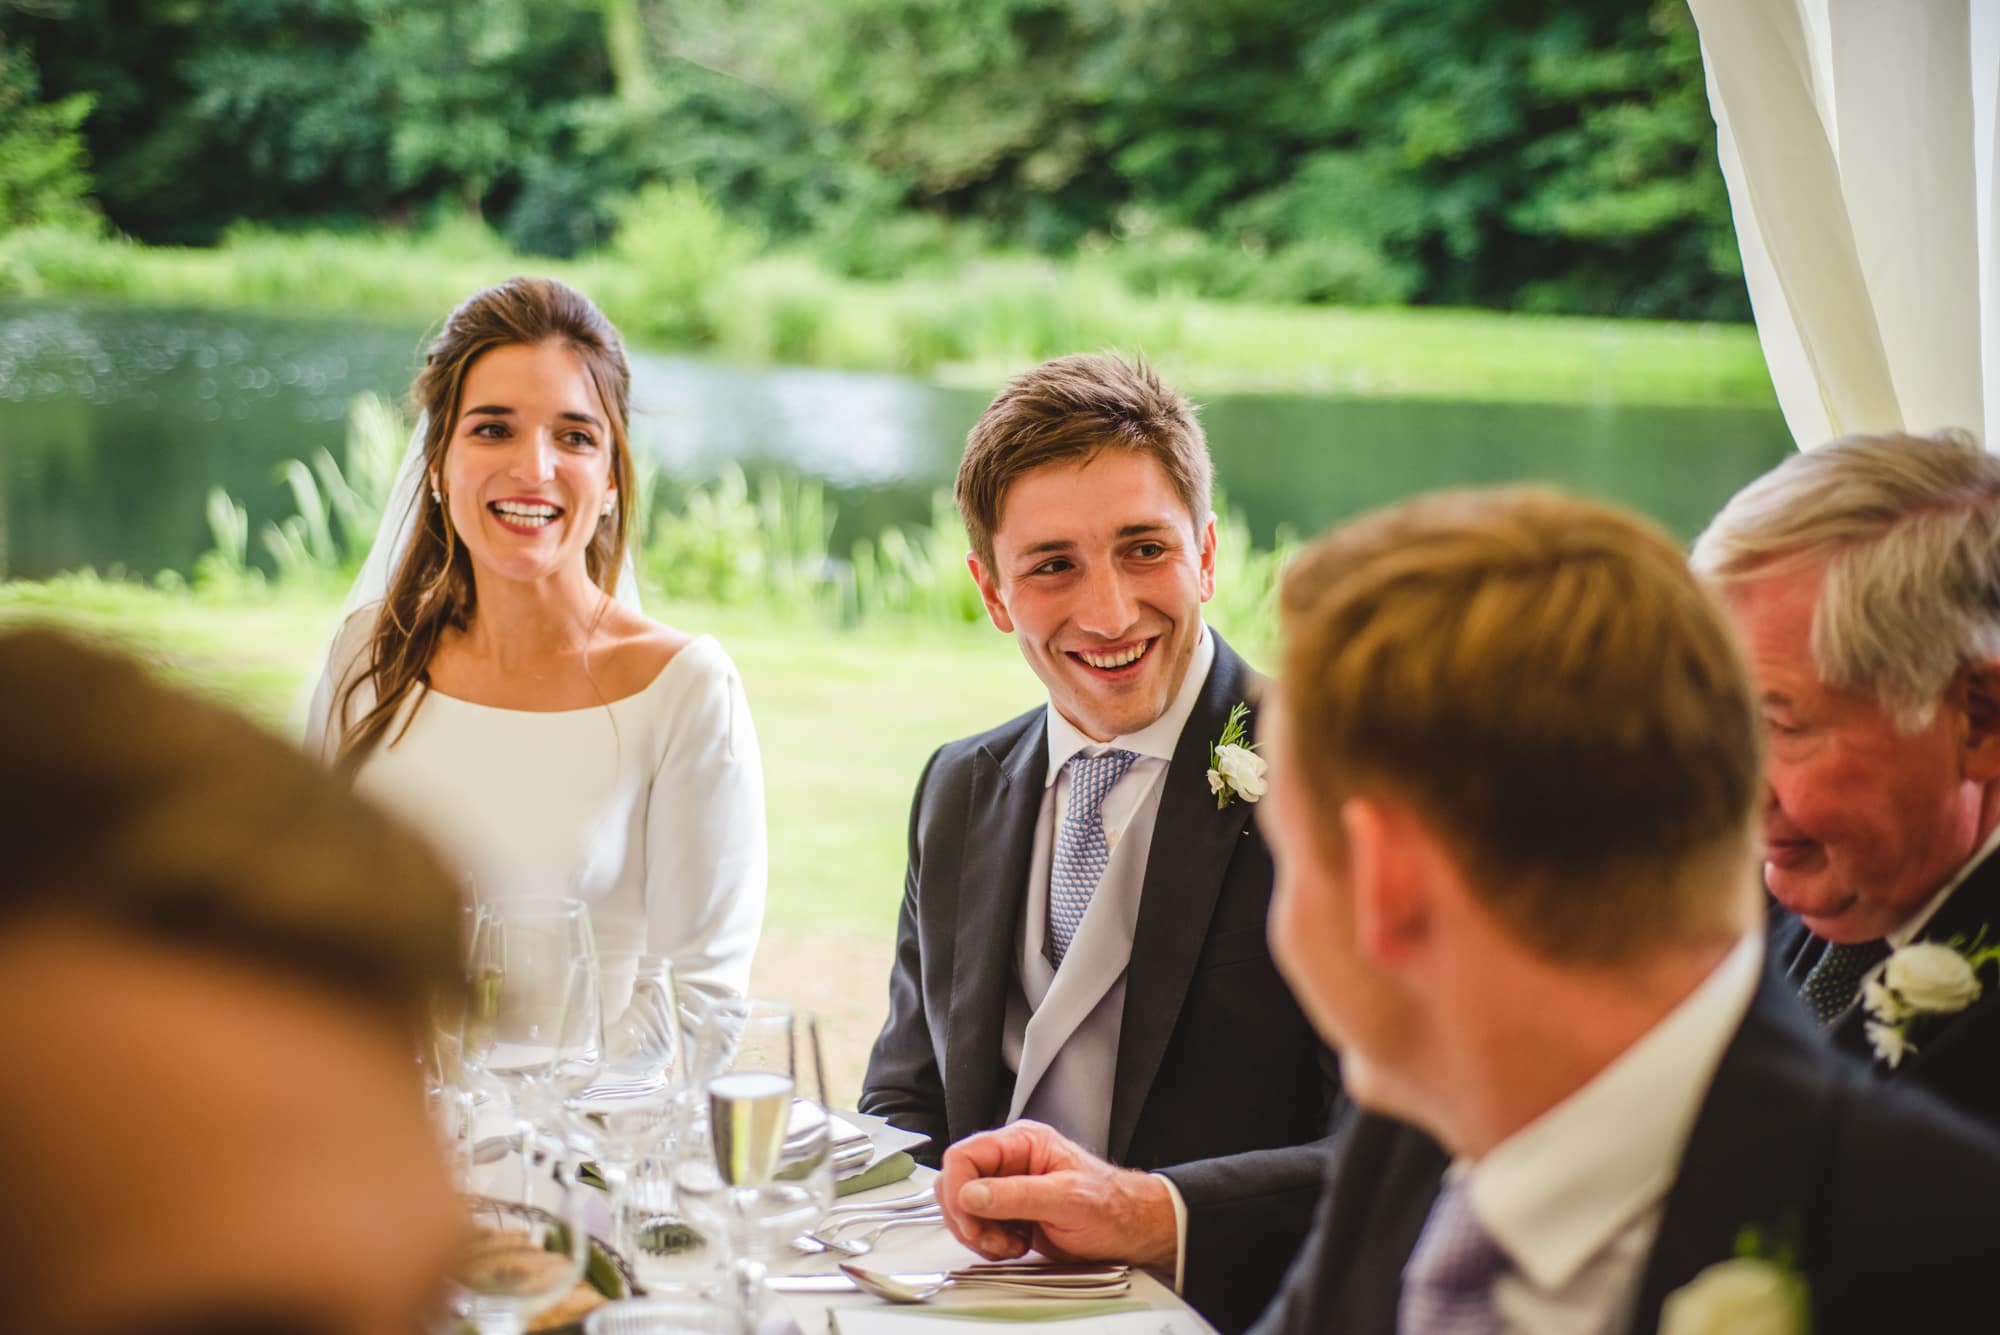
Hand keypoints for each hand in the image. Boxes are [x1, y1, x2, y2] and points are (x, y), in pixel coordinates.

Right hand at [937, 1120, 1178, 1271]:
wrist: (1131, 1230)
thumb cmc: (1112, 1207)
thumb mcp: (1066, 1199)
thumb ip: (1017, 1195)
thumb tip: (971, 1194)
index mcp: (1022, 1142)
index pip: (965, 1156)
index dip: (958, 1189)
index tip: (969, 1218)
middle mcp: (1010, 1162)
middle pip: (957, 1184)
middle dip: (968, 1217)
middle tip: (991, 1238)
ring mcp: (1008, 1188)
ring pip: (964, 1209)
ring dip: (980, 1234)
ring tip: (1011, 1243)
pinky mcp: (1010, 1214)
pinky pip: (979, 1228)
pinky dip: (990, 1244)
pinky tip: (1017, 1245)